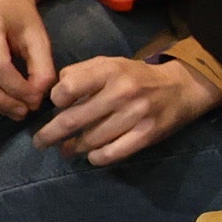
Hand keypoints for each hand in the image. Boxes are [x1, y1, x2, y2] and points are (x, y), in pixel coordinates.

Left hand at [33, 53, 221, 167]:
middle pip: (72, 120)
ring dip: (73, 148)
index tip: (57, 105)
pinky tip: (92, 155)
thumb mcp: (109, 64)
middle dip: (50, 135)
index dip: (56, 99)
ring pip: (90, 140)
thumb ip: (80, 73)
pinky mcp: (146, 135)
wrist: (180, 88)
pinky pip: (111, 153)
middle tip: (40, 142)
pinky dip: (96, 158)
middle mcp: (121, 92)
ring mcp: (135, 115)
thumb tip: (55, 96)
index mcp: (109, 71)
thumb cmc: (136, 76)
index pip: (66, 88)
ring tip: (67, 150)